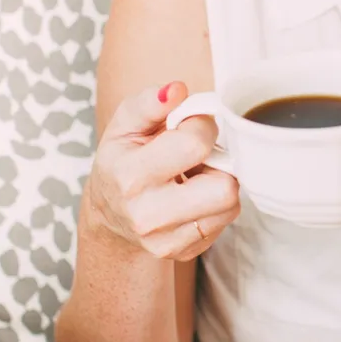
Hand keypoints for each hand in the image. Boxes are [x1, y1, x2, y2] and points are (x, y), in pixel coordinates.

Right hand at [85, 81, 239, 260]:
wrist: (110, 217)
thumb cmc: (122, 161)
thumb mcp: (125, 126)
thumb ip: (148, 103)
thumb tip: (177, 90)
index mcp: (130, 176)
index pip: (194, 144)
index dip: (202, 126)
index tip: (189, 126)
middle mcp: (147, 214)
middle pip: (224, 187)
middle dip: (219, 161)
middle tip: (200, 156)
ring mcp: (166, 240)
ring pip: (230, 203)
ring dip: (221, 182)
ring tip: (196, 175)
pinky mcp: (183, 251)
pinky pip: (226, 220)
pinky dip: (217, 203)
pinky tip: (195, 196)